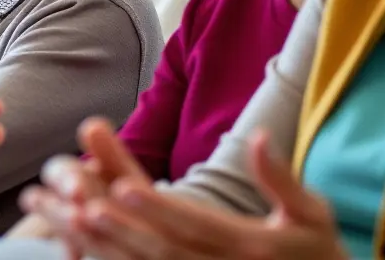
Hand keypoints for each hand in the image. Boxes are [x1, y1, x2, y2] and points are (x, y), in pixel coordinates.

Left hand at [28, 121, 346, 258]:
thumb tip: (258, 137)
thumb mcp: (311, 214)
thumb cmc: (317, 250)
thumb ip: (281, 178)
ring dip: (101, 244)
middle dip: (117, 225)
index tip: (124, 186)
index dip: (158, 207)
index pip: (194, 224)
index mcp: (247, 245)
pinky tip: (78, 243)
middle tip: (80, 202)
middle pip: (158, 246)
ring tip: (67, 216)